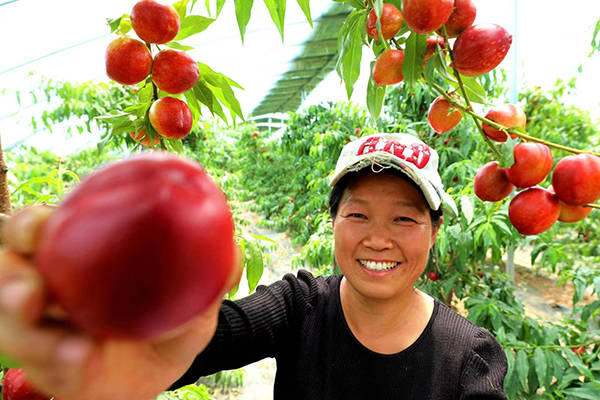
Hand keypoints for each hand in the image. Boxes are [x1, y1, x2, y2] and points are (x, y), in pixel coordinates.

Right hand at [0, 205, 241, 399]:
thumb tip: (231, 245)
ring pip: (13, 328)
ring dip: (32, 337)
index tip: (41, 227)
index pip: (37, 229)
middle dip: (9, 283)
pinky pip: (44, 371)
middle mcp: (53, 289)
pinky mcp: (53, 370)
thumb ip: (211, 269)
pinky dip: (61, 368)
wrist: (172, 364)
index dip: (28, 225)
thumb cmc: (172, 314)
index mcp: (79, 255)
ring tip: (73, 350)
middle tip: (32, 293)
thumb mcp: (194, 292)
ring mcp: (47, 331)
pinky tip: (85, 365)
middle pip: (8, 274)